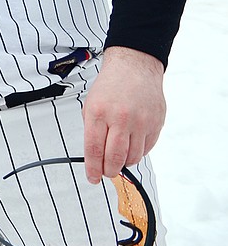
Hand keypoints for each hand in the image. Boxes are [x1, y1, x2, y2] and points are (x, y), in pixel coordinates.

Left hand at [82, 47, 165, 183]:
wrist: (134, 68)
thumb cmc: (111, 85)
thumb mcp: (91, 104)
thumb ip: (92, 130)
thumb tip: (94, 156)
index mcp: (99, 112)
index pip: (94, 149)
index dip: (93, 168)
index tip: (92, 178)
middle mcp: (121, 118)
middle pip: (114, 157)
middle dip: (109, 171)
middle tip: (106, 172)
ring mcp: (140, 122)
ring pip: (132, 156)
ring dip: (123, 163)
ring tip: (117, 158)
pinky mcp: (155, 124)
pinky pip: (146, 149)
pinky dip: (137, 152)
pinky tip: (130, 146)